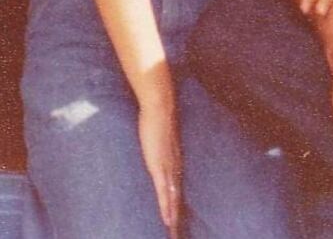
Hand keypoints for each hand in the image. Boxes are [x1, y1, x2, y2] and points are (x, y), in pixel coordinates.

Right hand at [138, 100, 181, 236]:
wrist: (160, 106)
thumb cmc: (158, 117)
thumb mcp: (159, 134)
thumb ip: (159, 143)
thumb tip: (155, 144)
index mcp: (175, 159)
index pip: (177, 185)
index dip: (177, 201)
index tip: (178, 216)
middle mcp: (175, 165)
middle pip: (178, 195)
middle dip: (177, 213)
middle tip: (177, 231)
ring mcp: (168, 167)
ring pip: (172, 197)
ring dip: (173, 215)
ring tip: (173, 231)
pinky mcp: (159, 167)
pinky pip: (163, 191)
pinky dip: (166, 206)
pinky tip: (167, 219)